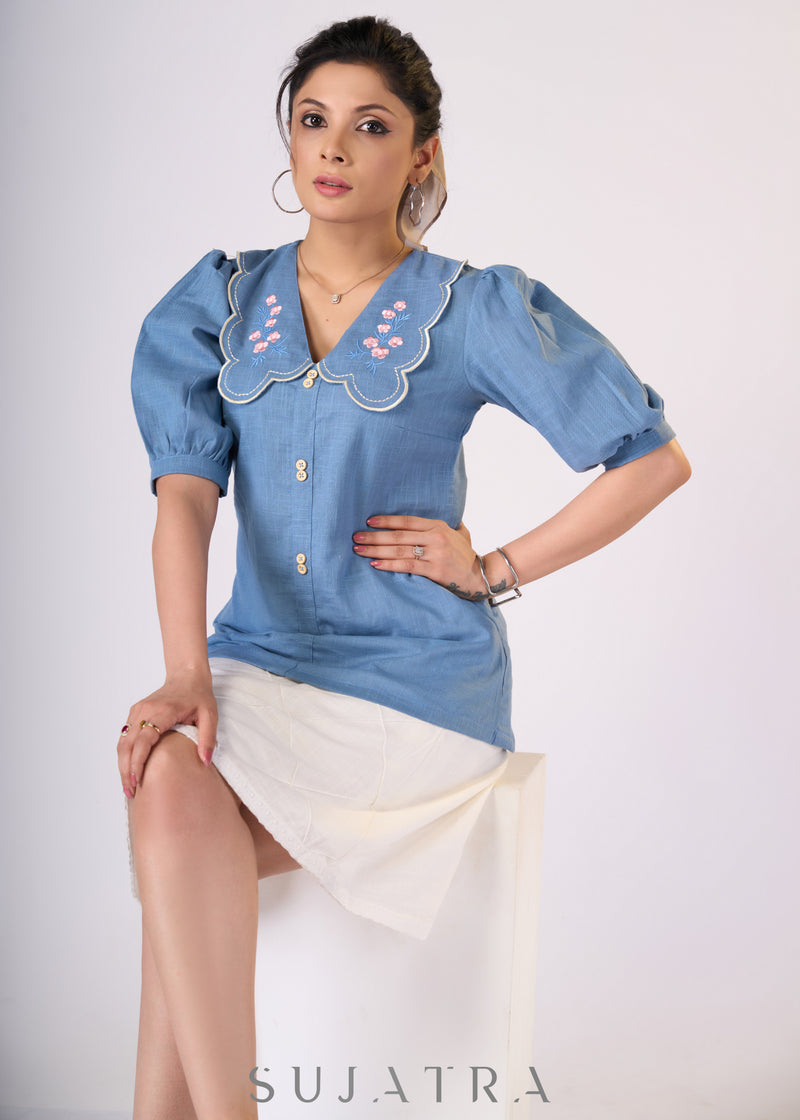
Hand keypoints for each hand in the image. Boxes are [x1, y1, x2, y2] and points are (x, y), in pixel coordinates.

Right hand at [117, 671, 217, 798]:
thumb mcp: (210, 715)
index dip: (137, 762)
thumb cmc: (199, 695)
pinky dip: (124, 755)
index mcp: (162, 711)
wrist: (187, 675)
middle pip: (127, 744)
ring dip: (122, 765)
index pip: (143, 740)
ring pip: (122, 742)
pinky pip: (125, 737)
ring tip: (128, 787)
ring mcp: (137, 711)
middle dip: (125, 770)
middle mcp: (144, 710)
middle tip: (130, 793)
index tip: (136, 781)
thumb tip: (205, 762)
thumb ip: (208, 738)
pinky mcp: (135, 713)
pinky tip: (129, 770)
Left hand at [352, 515, 488, 599]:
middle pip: (398, 535)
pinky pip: (406, 566)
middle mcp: (435, 537)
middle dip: (374, 536)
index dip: (387, 521)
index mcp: (438, 526)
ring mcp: (435, 554)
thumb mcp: (460, 534)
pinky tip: (375, 564)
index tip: (369, 521)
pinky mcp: (434, 570)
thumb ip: (447, 525)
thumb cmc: (467, 555)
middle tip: (356, 537)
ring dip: (376, 550)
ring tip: (359, 550)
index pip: (407, 521)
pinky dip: (389, 565)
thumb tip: (438, 517)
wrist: (481, 576)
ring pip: (399, 550)